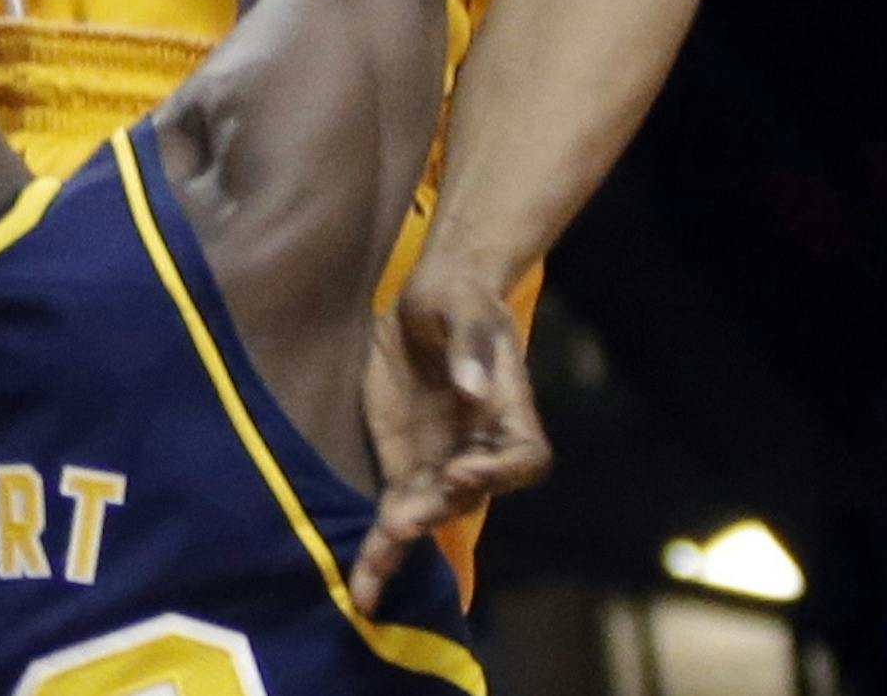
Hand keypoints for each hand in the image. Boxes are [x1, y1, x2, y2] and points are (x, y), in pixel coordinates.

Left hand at [349, 274, 550, 611]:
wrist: (429, 300)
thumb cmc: (458, 297)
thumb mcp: (463, 305)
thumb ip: (469, 345)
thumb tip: (473, 389)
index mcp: (508, 410)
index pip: (523, 456)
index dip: (499, 471)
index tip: (464, 470)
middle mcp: (479, 447)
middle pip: (469, 495)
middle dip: (435, 510)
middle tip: (401, 521)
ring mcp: (441, 462)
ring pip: (428, 515)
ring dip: (401, 543)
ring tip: (372, 573)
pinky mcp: (404, 466)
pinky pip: (394, 513)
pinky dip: (378, 550)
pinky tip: (363, 589)